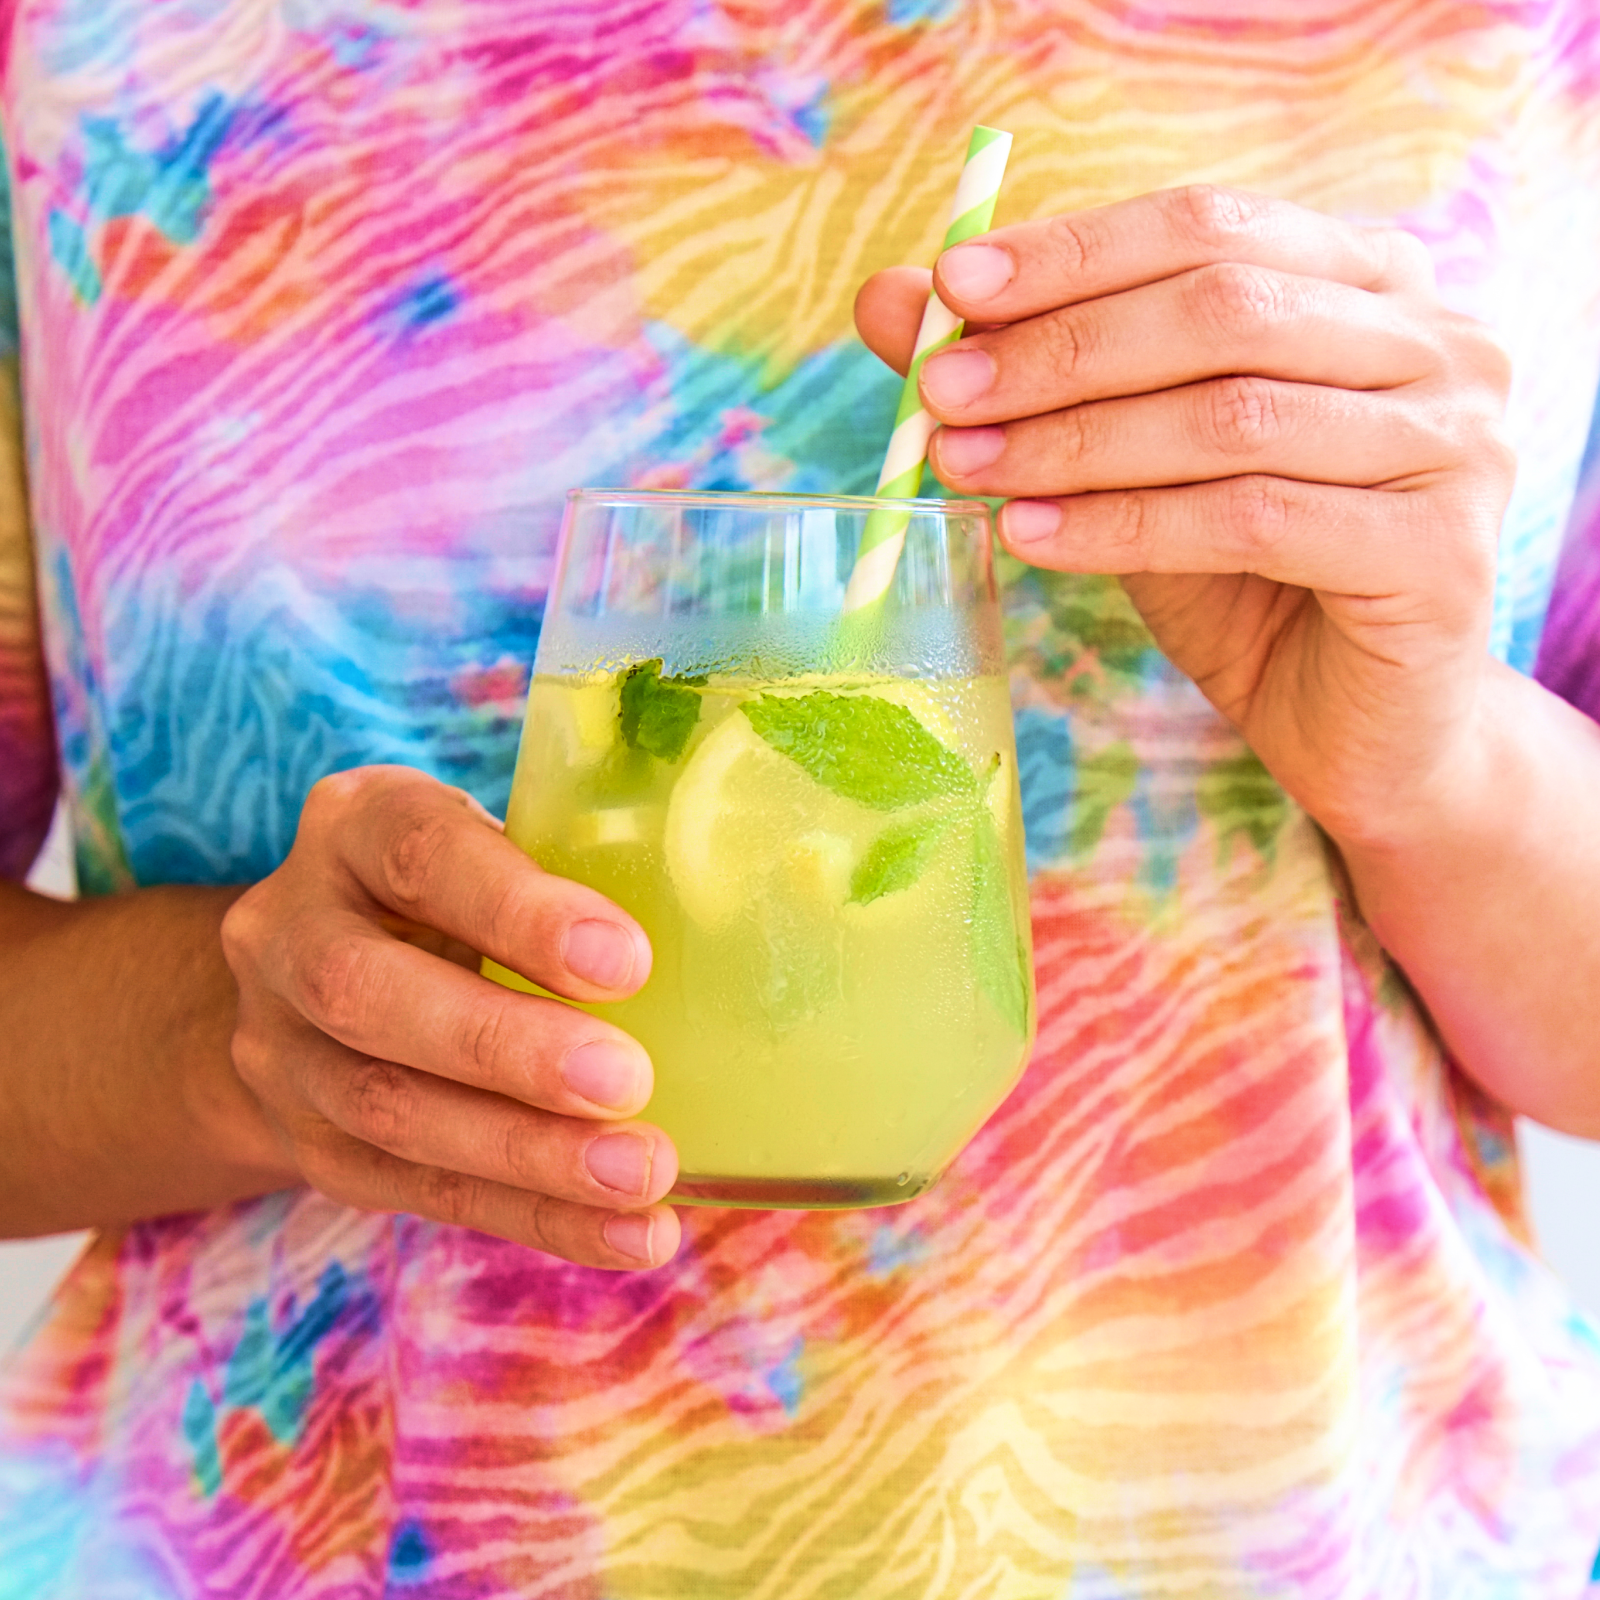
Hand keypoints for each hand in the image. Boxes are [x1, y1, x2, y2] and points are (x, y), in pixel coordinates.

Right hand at [220, 766, 680, 1268]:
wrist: (315, 982)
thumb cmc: (461, 891)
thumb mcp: (496, 843)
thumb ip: (577, 866)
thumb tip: (751, 908)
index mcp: (354, 826)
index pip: (421, 853)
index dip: (519, 911)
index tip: (625, 961)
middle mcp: (291, 932)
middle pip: (371, 994)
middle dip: (506, 1047)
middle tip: (628, 1083)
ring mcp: (285, 1050)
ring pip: (390, 1111)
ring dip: (528, 1156)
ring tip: (643, 1174)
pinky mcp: (313, 1147)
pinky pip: (422, 1193)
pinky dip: (535, 1219)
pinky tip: (630, 1234)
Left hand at [855, 185, 1514, 852]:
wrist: (1357, 721)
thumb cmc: (1244, 578)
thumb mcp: (1126, 461)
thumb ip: (1027, 375)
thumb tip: (887, 300)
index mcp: (1368, 283)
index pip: (1209, 225)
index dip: (1074, 252)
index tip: (951, 285)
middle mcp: (1435, 342)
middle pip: (1221, 308)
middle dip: (1061, 350)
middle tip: (943, 391)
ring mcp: (1454, 442)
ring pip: (1231, 416)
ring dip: (1076, 441)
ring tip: (965, 466)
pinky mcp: (1437, 551)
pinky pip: (1251, 520)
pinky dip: (1124, 526)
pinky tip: (1031, 537)